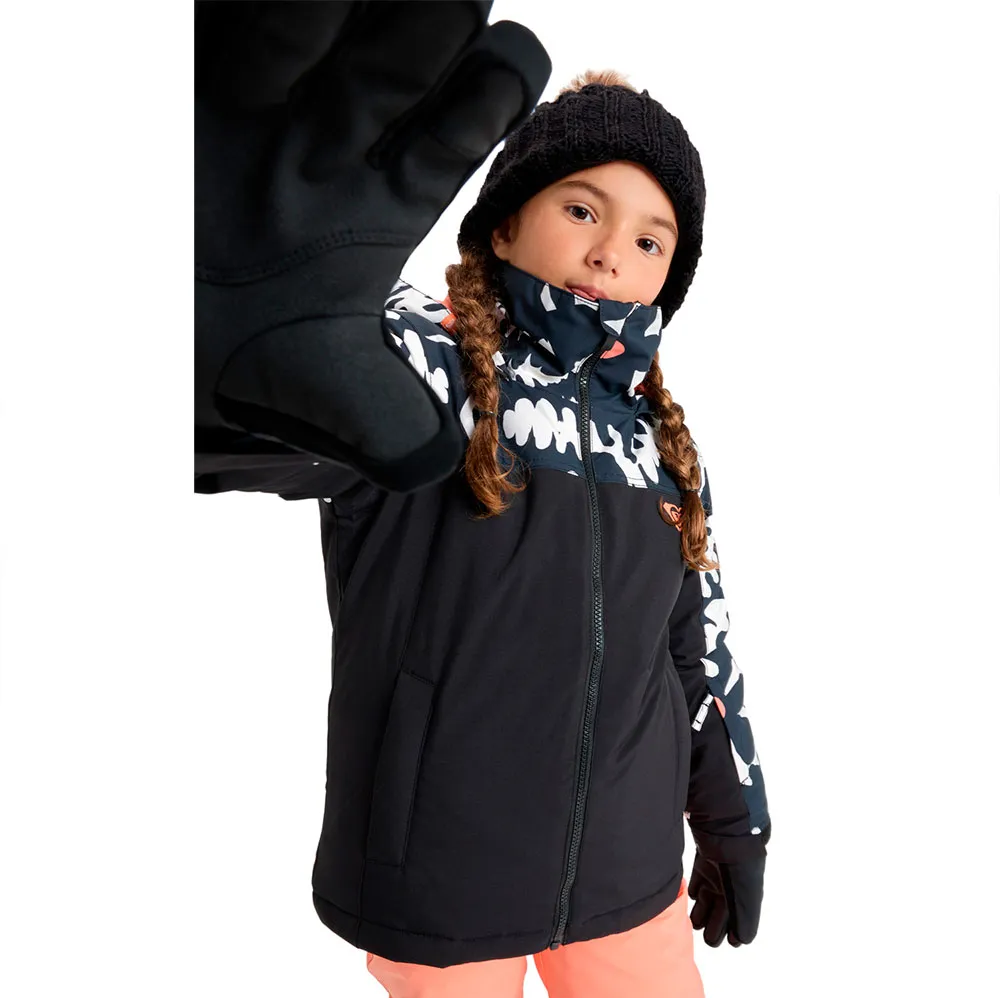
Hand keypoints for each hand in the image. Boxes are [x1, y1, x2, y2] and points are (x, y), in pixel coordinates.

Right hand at [195, 1, 549, 491]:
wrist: (162, 343)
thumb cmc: (247, 361)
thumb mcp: (324, 392)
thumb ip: (391, 425)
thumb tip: (446, 463)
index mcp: (383, 205)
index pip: (459, 131)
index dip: (488, 98)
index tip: (501, 76)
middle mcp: (334, 143)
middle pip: (403, 59)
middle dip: (432, 26)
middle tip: (453, 4)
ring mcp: (264, 107)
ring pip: (325, 23)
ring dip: (354, 6)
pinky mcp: (196, 89)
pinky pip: (235, 27)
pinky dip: (266, 15)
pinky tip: (290, 8)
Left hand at [688, 849, 765, 946]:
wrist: (726, 831)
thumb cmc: (740, 866)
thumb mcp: (746, 895)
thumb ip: (746, 919)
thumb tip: (742, 940)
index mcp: (743, 896)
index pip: (740, 920)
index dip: (735, 933)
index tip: (730, 941)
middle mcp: (731, 888)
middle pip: (721, 914)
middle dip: (715, 928)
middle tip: (708, 937)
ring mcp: (716, 877)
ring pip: (708, 901)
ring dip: (702, 913)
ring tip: (696, 922)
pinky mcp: (703, 865)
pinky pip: (699, 883)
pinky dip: (696, 892)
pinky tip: (695, 896)